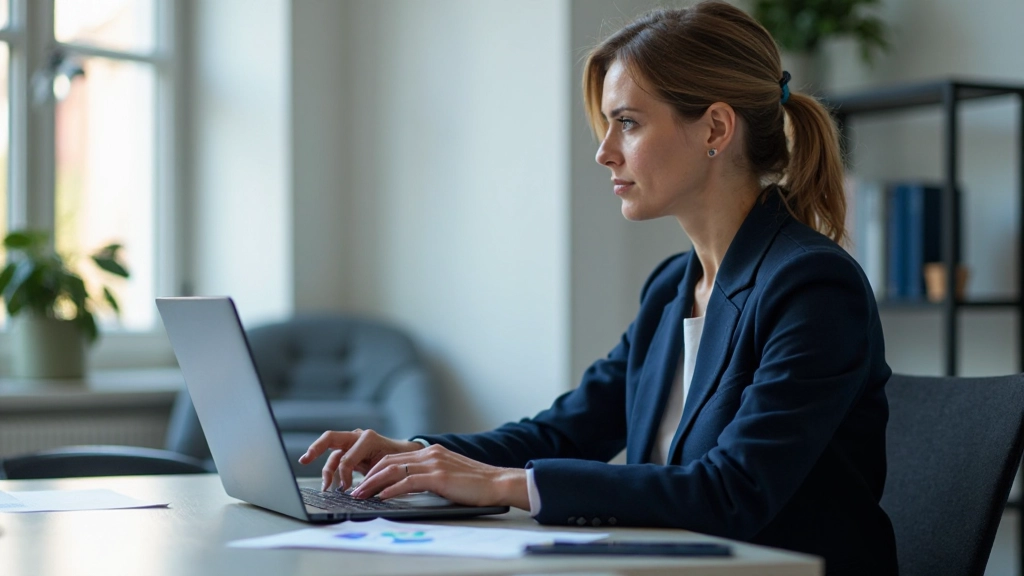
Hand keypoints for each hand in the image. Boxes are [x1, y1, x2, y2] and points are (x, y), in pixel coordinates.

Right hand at [298, 429, 423, 490]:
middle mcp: (357, 437)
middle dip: (315, 449)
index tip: (346, 488)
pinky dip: (332, 471)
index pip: (346, 456)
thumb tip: (358, 493)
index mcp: (368, 439)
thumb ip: (373, 478)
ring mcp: (353, 443)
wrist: (407, 455)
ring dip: (326, 470)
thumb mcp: (388, 470)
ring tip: (325, 487)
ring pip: (331, 453)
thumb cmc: (399, 460)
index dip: (344, 474)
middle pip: (330, 438)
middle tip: (304, 460)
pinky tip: (330, 484)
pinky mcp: (351, 451)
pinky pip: (336, 459)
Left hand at [350, 444, 529, 509]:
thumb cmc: (475, 484)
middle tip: (355, 490)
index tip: (363, 482)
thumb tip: (406, 485)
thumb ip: (428, 474)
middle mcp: (429, 453)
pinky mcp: (438, 477)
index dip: (375, 470)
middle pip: (389, 461)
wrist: (498, 482)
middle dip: (368, 476)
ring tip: (361, 495)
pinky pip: (408, 481)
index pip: (395, 457)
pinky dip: (391, 489)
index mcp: (431, 452)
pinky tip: (382, 497)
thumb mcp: (447, 474)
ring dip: (373, 484)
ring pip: (394, 469)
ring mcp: (434, 463)